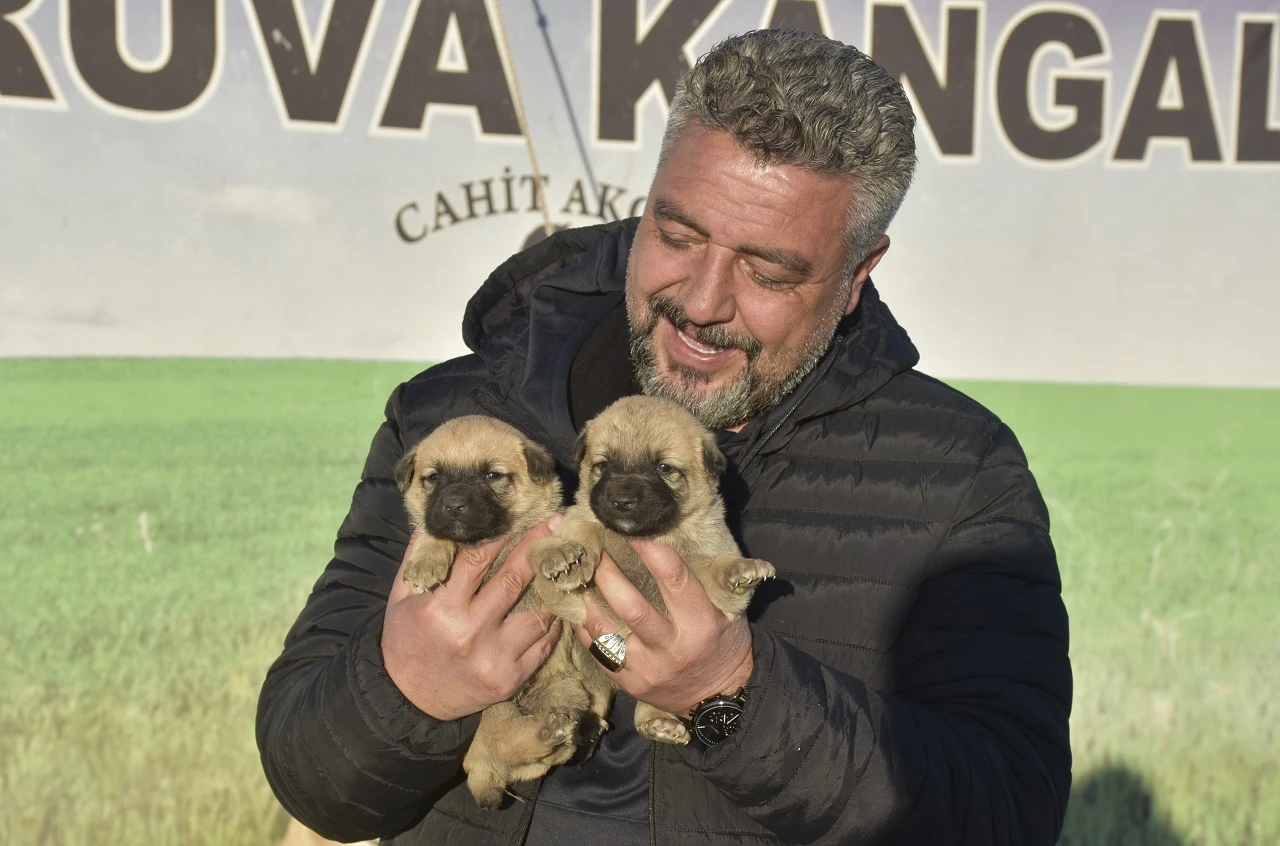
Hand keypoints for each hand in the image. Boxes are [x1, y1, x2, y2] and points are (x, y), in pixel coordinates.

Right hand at [381, 522, 561, 721]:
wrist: (407, 699)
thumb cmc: (405, 641)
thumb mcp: (400, 599)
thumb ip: (417, 560)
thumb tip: (435, 522)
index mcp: (440, 608)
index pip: (476, 561)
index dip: (500, 535)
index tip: (519, 516)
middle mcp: (469, 632)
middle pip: (513, 580)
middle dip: (536, 547)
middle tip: (556, 523)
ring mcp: (493, 658)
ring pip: (536, 614)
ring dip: (551, 587)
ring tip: (561, 565)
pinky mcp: (510, 679)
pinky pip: (542, 645)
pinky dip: (552, 624)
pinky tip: (557, 606)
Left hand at [573, 540, 753, 716]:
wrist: (716, 700)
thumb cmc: (722, 643)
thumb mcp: (727, 611)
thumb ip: (702, 582)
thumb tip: (670, 539)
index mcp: (701, 624)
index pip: (674, 579)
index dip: (651, 551)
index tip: (632, 527)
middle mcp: (672, 648)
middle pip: (631, 606)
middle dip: (607, 573)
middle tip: (592, 546)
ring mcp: (647, 669)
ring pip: (606, 631)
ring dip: (587, 599)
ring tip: (576, 573)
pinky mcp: (628, 683)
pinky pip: (597, 652)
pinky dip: (583, 627)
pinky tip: (577, 606)